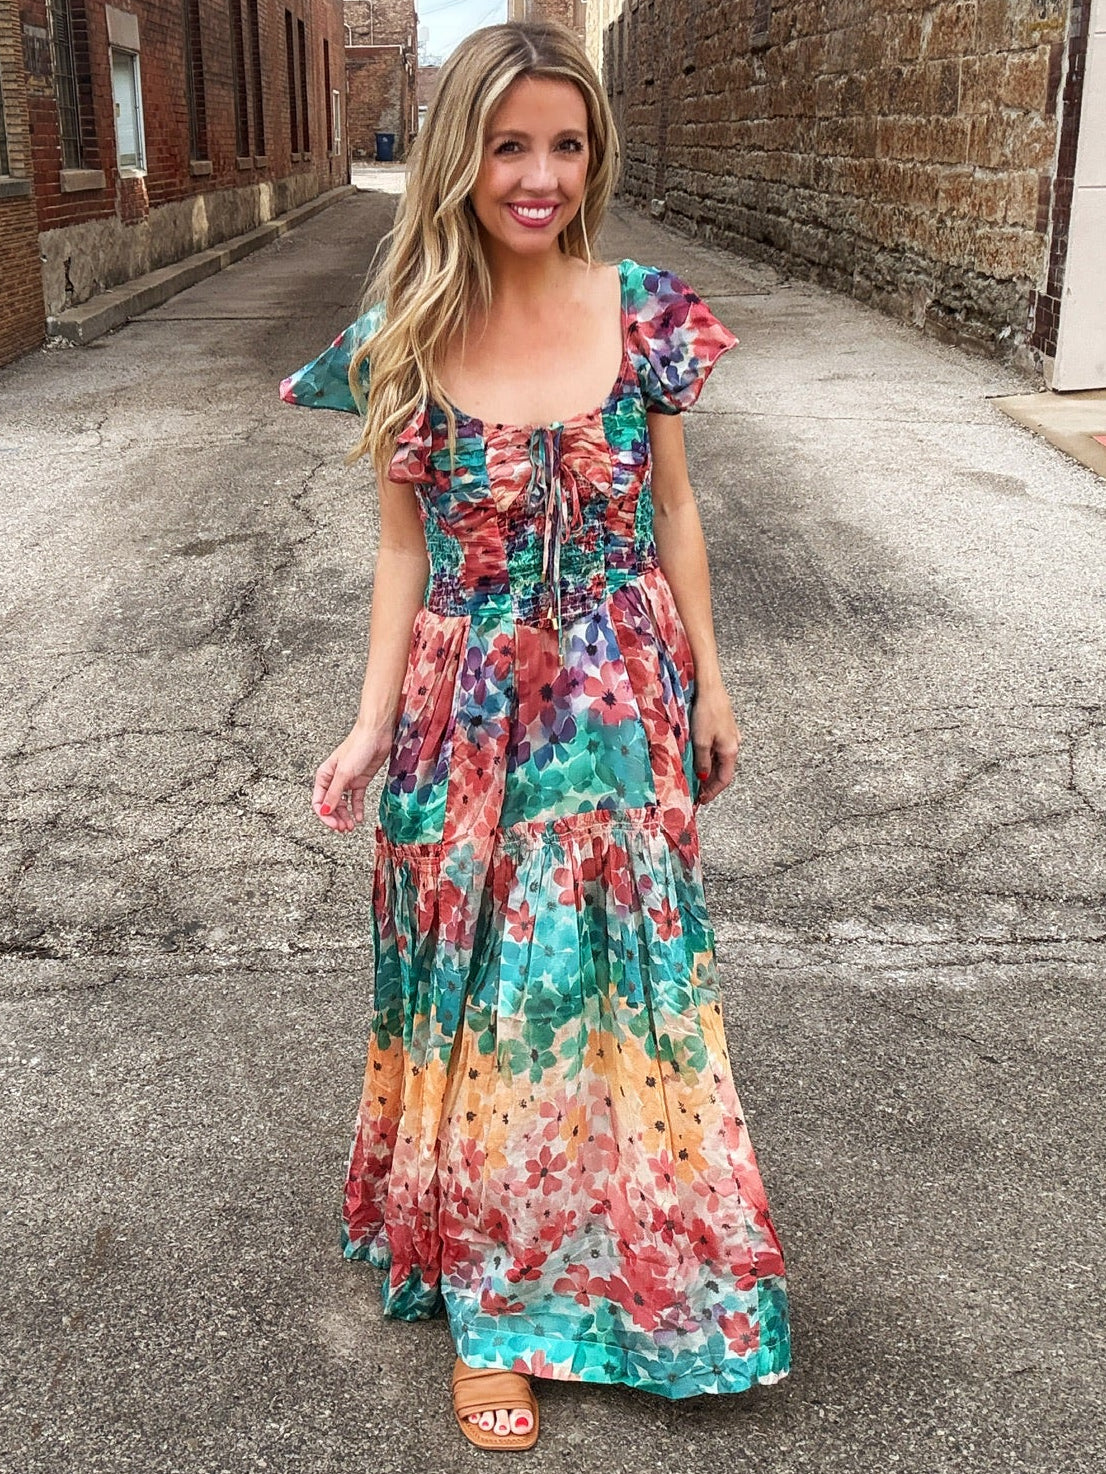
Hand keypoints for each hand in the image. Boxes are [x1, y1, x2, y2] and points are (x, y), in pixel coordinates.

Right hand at [311, 718, 393, 832]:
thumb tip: (325, 811)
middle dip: (336, 818)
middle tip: (343, 828)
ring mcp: (347, 781)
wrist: (376, 734)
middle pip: (331, 805)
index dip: (325, 815)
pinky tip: (359, 818)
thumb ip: (334, 794)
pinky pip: (356, 799)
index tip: (333, 825)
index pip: (319, 802)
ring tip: (351, 826)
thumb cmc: (357, 747)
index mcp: (324, 776)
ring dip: (345, 816)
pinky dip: (357, 809)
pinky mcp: (360, 780)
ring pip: (342, 804)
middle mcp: (333, 780)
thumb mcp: (344, 773)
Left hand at [690, 683, 740, 804]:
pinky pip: (717, 750)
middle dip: (710, 784)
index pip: (724, 779)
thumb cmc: (706, 712)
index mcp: (731, 750)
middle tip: (697, 793)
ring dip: (709, 771)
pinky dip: (709, 759)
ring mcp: (730, 736)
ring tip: (695, 779)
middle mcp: (734, 744)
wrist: (710, 687)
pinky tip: (698, 759)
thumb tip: (703, 778)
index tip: (702, 801)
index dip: (713, 792)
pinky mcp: (724, 727)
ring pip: (720, 760)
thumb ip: (702, 762)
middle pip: (723, 770)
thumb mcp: (700, 741)